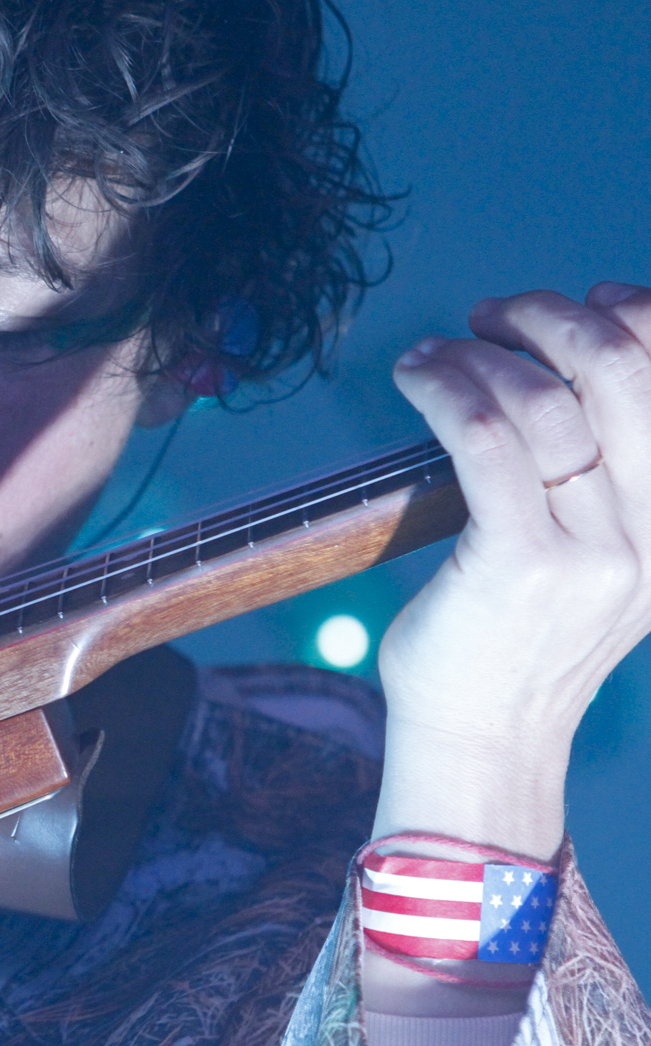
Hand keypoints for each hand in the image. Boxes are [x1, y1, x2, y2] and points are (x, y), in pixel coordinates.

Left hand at [368, 283, 650, 1012]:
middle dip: (553, 320)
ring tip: (442, 354)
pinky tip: (416, 375)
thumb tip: (565, 368)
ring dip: (484, 353)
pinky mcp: (517, 563)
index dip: (638, 319)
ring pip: (544, 399)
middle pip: (622, 372)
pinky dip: (445, 386)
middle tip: (496, 317)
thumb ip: (605, 482)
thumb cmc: (515, 643)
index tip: (586, 302)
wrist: (482, 742)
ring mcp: (591, 552)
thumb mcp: (599, 563)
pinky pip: (482, 438)